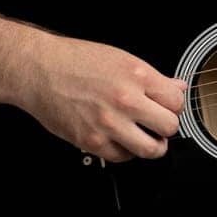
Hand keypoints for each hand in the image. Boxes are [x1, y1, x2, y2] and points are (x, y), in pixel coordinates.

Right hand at [15, 32, 186, 162]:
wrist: (40, 70)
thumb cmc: (75, 61)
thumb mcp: (120, 58)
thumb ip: (151, 77)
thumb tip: (177, 87)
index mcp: (136, 75)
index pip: (176, 101)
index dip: (174, 106)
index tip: (168, 107)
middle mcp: (125, 99)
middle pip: (169, 126)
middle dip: (167, 126)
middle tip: (158, 124)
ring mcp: (109, 123)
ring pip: (151, 149)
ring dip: (153, 146)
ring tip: (147, 138)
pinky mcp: (92, 141)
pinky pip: (123, 157)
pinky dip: (127, 152)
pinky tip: (122, 140)